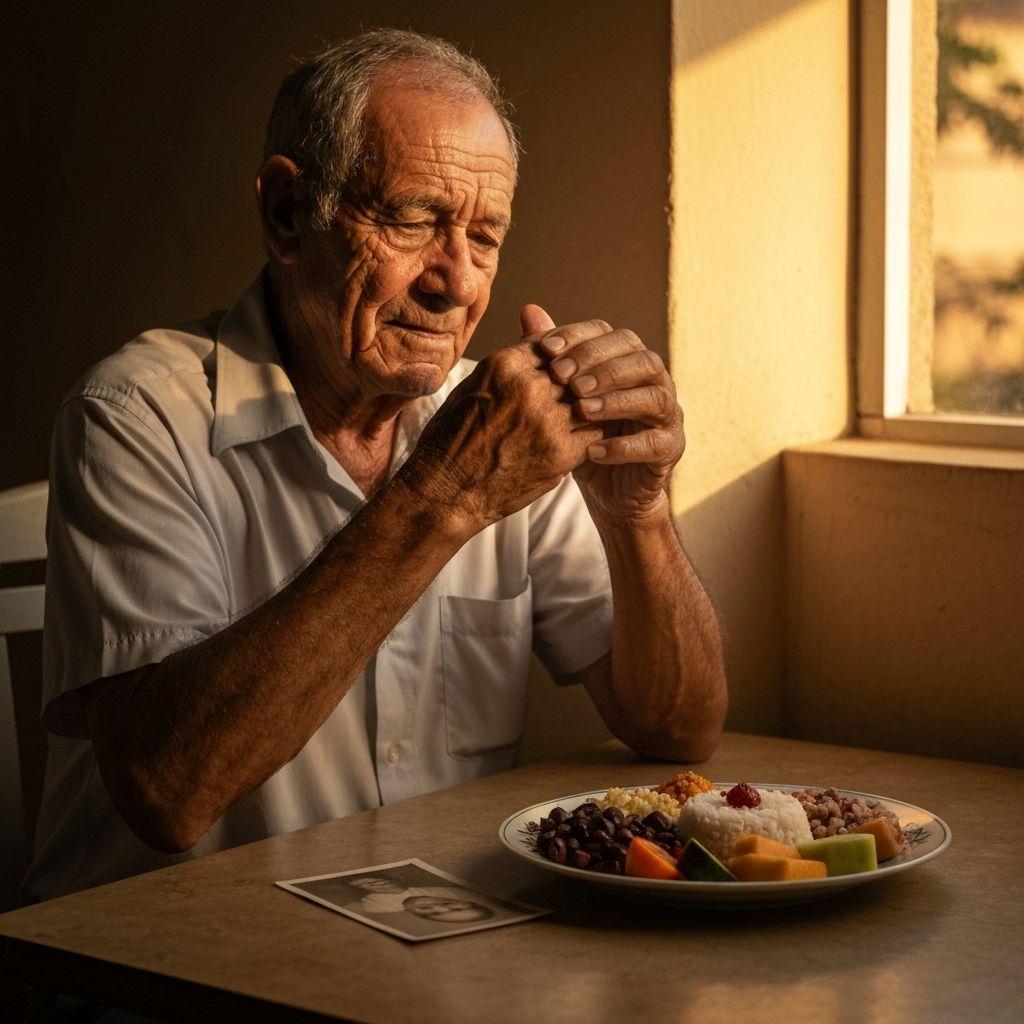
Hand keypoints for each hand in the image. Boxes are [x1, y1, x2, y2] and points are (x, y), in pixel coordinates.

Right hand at [402, 318, 603, 530]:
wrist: (445, 491)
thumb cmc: (451, 440)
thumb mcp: (473, 387)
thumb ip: (508, 367)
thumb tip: (537, 349)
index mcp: (504, 364)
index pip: (554, 342)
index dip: (568, 352)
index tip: (574, 362)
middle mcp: (528, 386)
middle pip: (578, 367)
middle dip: (588, 375)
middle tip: (599, 383)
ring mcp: (547, 419)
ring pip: (592, 398)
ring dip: (599, 402)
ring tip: (603, 407)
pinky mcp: (560, 452)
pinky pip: (596, 432)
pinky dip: (599, 431)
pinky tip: (599, 433)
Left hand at [520, 304, 685, 522]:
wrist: (607, 490)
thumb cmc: (582, 435)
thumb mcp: (561, 397)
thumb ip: (552, 357)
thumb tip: (528, 310)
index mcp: (630, 362)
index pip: (612, 336)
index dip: (581, 339)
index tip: (547, 351)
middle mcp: (655, 382)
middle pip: (640, 359)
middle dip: (601, 366)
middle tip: (564, 379)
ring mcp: (669, 415)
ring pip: (655, 396)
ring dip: (616, 400)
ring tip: (582, 410)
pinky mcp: (671, 449)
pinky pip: (656, 443)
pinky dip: (624, 445)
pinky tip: (593, 451)